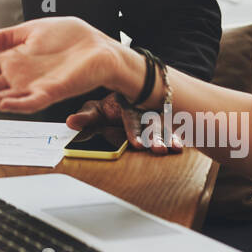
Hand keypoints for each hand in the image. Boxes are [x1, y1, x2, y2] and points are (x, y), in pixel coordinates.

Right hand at [0, 17, 134, 114]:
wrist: (99, 47)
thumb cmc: (70, 38)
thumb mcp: (29, 30)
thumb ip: (3, 37)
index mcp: (12, 62)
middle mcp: (19, 78)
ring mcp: (32, 87)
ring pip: (1, 96)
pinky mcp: (50, 92)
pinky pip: (29, 103)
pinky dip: (15, 104)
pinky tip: (1, 102)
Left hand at [67, 93, 181, 155]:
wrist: (124, 102)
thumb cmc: (108, 110)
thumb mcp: (95, 112)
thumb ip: (86, 117)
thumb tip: (71, 122)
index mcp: (125, 102)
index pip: (130, 116)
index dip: (134, 130)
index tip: (137, 144)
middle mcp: (142, 108)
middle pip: (150, 121)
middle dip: (155, 136)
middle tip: (158, 149)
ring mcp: (154, 117)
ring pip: (162, 126)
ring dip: (168, 138)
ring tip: (174, 149)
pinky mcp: (163, 126)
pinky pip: (171, 131)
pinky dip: (176, 138)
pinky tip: (180, 148)